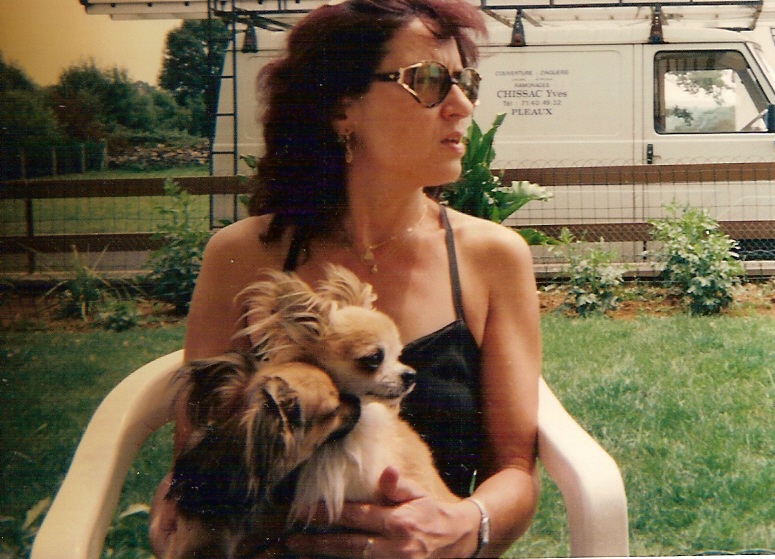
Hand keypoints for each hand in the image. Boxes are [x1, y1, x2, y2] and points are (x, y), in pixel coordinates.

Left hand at [285, 466, 475, 558]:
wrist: (457, 540)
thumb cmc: (432, 511)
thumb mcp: (418, 493)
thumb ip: (397, 485)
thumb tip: (385, 471)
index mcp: (398, 523)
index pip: (355, 517)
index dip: (328, 513)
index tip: (305, 511)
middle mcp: (394, 548)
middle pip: (348, 546)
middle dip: (318, 543)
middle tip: (292, 540)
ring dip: (327, 558)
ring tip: (302, 552)